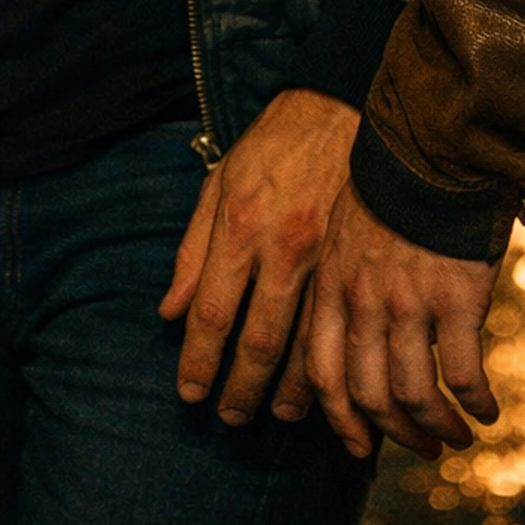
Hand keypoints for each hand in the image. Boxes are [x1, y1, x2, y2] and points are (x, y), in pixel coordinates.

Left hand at [158, 89, 357, 425]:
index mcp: (240, 224)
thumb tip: (168, 311)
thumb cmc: (272, 143)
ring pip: (307, 340)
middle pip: (257, 338)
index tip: (189, 392)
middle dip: (240, 387)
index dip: (198, 360)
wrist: (339, 106)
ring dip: (289, 388)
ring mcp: (324, 254)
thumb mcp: (219, 182)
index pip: (212, 312)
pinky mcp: (355, 256)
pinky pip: (341, 321)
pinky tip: (322, 382)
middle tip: (228, 417)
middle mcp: (282, 245)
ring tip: (276, 414)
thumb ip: (192, 250)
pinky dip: (330, 359)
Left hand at [308, 179, 499, 459]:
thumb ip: (338, 281)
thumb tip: (352, 326)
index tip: (359, 446)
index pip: (324, 372)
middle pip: (368, 394)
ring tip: (456, 438)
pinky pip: (462, 374)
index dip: (340, 419)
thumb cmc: (392, 182)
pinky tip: (487, 410)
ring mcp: (409, 304)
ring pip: (414, 395)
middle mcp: (364, 302)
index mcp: (332, 285)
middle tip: (420, 448)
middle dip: (393, 434)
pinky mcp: (456, 300)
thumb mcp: (341, 229)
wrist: (436, 142)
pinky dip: (475, 402)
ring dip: (436, 428)